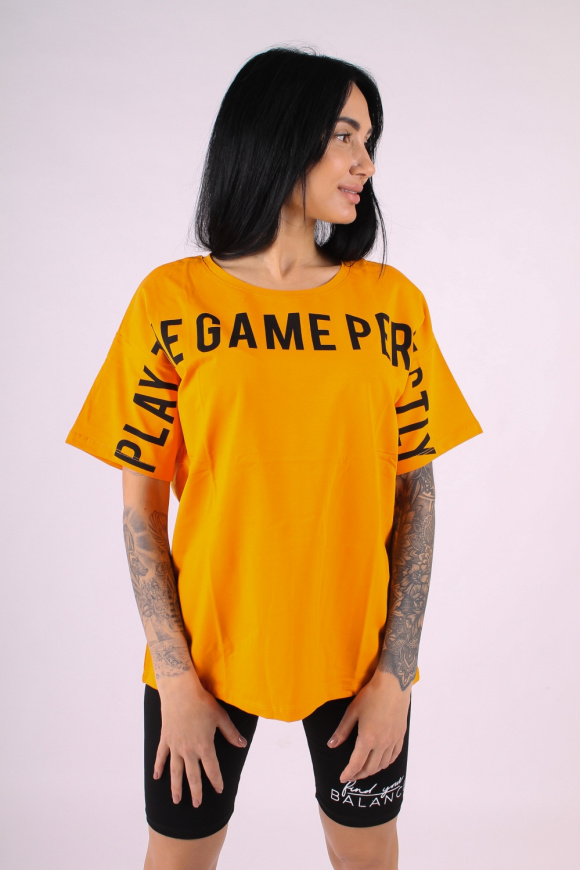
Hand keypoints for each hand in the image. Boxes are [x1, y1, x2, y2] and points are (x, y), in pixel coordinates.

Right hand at [154, 677, 247, 806]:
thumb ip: (230, 733)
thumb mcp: (221, 717)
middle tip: (197, 804)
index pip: (212, 769)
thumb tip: (242, 744)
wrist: (180, 692)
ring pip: (176, 771)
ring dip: (176, 787)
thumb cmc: (202, 703)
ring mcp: (175, 746)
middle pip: (193, 776)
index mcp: (204, 746)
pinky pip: (161, 756)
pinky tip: (157, 777)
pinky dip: (159, 767)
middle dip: (196, 791)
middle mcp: (189, 750)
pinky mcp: (166, 739)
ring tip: (176, 800)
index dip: (216, 781)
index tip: (219, 790)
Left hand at [327, 672, 410, 782]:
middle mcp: (382, 743)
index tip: (343, 778)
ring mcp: (393, 740)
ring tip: (364, 770)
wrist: (393, 685)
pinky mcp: (400, 735)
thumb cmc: (371, 695)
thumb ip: (342, 731)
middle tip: (351, 775)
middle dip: (359, 774)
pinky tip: (381, 762)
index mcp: (367, 739)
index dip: (348, 773)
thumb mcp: (352, 712)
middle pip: (370, 768)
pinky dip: (386, 763)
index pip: (356, 764)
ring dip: (372, 770)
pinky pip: (394, 756)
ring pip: (382, 764)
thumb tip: (331, 745)